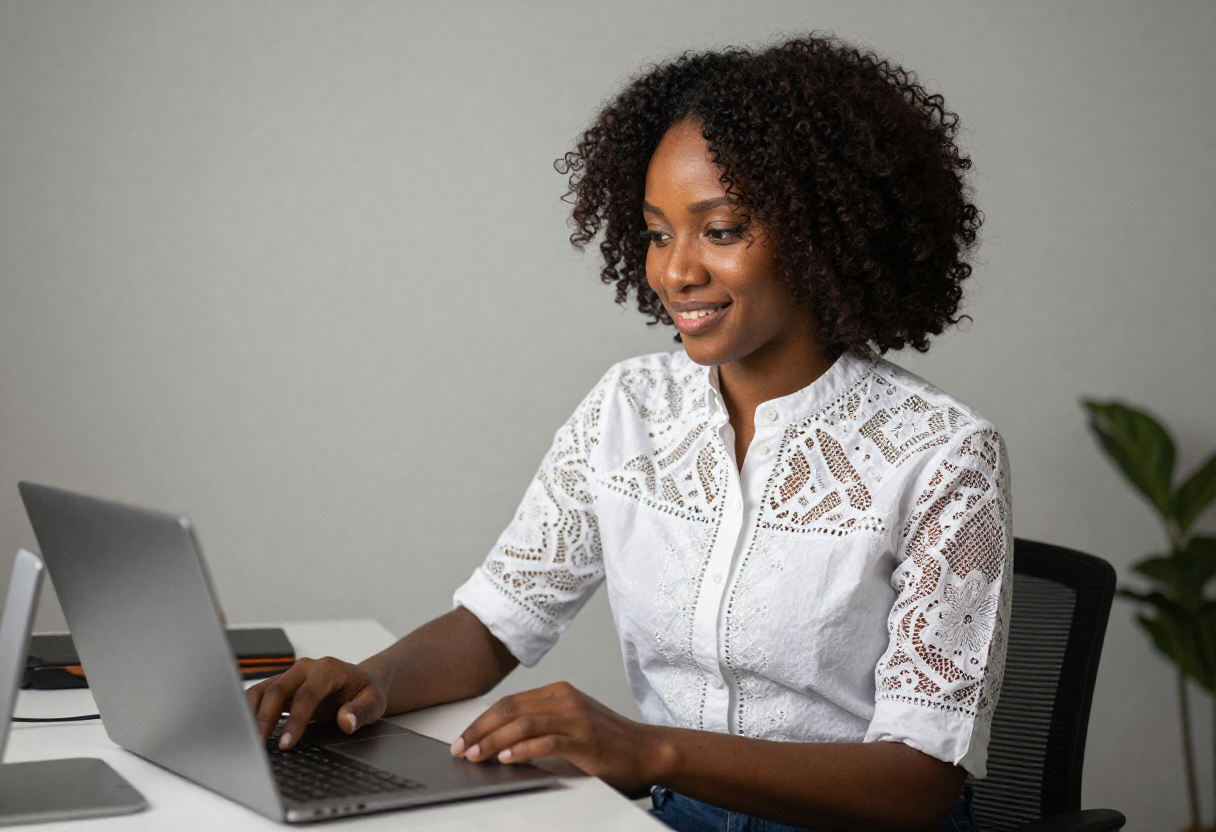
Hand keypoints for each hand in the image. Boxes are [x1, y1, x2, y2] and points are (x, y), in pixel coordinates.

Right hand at [245, 656, 387, 749]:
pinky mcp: (281, 684)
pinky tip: (246, 730)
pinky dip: (249, 711)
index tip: (287, 743)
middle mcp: (305, 668)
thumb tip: (346, 721)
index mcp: (328, 669)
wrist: (361, 681)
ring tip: (248, 741)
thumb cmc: (366, 692)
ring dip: (251, 715)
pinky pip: (258, 695)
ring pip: (262, 691)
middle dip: (266, 720)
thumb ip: (362, 711)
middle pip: (277, 690)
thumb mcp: (375, 702)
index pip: (306, 694)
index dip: (295, 720)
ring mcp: (290, 674)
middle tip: (260, 747)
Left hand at [449, 681, 662, 791]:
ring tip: (476, 755)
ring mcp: (576, 719)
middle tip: (460, 749)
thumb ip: (540, 725)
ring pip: (524, 723)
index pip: (509, 702)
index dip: (481, 721)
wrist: (646, 749)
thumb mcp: (569, 724)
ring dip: (494, 741)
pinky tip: (508, 759)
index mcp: (559, 692)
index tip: (462, 738)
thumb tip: (498, 742)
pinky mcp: (585, 741)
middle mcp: (565, 700)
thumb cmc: (606, 741)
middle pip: (511, 709)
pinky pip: (548, 742)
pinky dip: (524, 750)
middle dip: (480, 730)